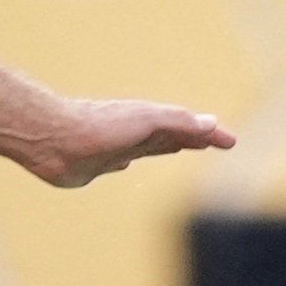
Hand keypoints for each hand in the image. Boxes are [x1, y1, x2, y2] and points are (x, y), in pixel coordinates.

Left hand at [28, 99, 235, 189]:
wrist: (53, 140)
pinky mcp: (95, 164)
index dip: (210, 133)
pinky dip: (131, 159)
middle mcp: (135, 133)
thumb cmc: (100, 127)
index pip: (189, 127)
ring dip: (166, 145)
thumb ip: (178, 121)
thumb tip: (211, 123)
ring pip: (149, 146)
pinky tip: (126, 162)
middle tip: (213, 139)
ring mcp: (115, 147)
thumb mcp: (147, 120)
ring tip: (180, 146)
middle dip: (193, 136)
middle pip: (172, 134)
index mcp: (150, 122)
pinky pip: (121, 160)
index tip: (231, 141)